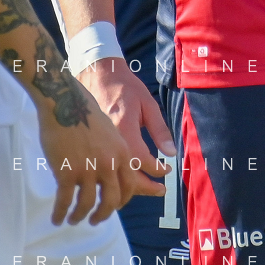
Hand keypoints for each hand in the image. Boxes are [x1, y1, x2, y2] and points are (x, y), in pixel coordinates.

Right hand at [35, 79, 165, 226]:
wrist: (64, 100)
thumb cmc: (86, 110)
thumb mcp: (111, 129)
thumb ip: (116, 151)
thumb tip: (119, 168)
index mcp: (122, 152)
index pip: (130, 186)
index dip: (123, 201)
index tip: (115, 207)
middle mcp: (108, 164)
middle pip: (111, 201)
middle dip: (103, 215)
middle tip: (96, 220)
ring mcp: (87, 169)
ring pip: (87, 204)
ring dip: (80, 216)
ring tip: (74, 220)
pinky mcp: (66, 172)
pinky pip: (65, 201)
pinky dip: (61, 213)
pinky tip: (57, 218)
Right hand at [77, 57, 175, 180]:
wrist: (96, 75)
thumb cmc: (124, 86)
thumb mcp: (147, 103)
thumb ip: (159, 129)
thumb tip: (171, 153)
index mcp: (124, 128)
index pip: (143, 160)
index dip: (157, 170)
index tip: (167, 169)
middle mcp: (110, 141)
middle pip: (126, 176)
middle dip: (146, 187)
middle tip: (161, 190)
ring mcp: (98, 145)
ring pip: (113, 177)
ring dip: (130, 189)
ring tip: (147, 189)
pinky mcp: (93, 145)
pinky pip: (103, 170)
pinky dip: (115, 180)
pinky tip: (124, 181)